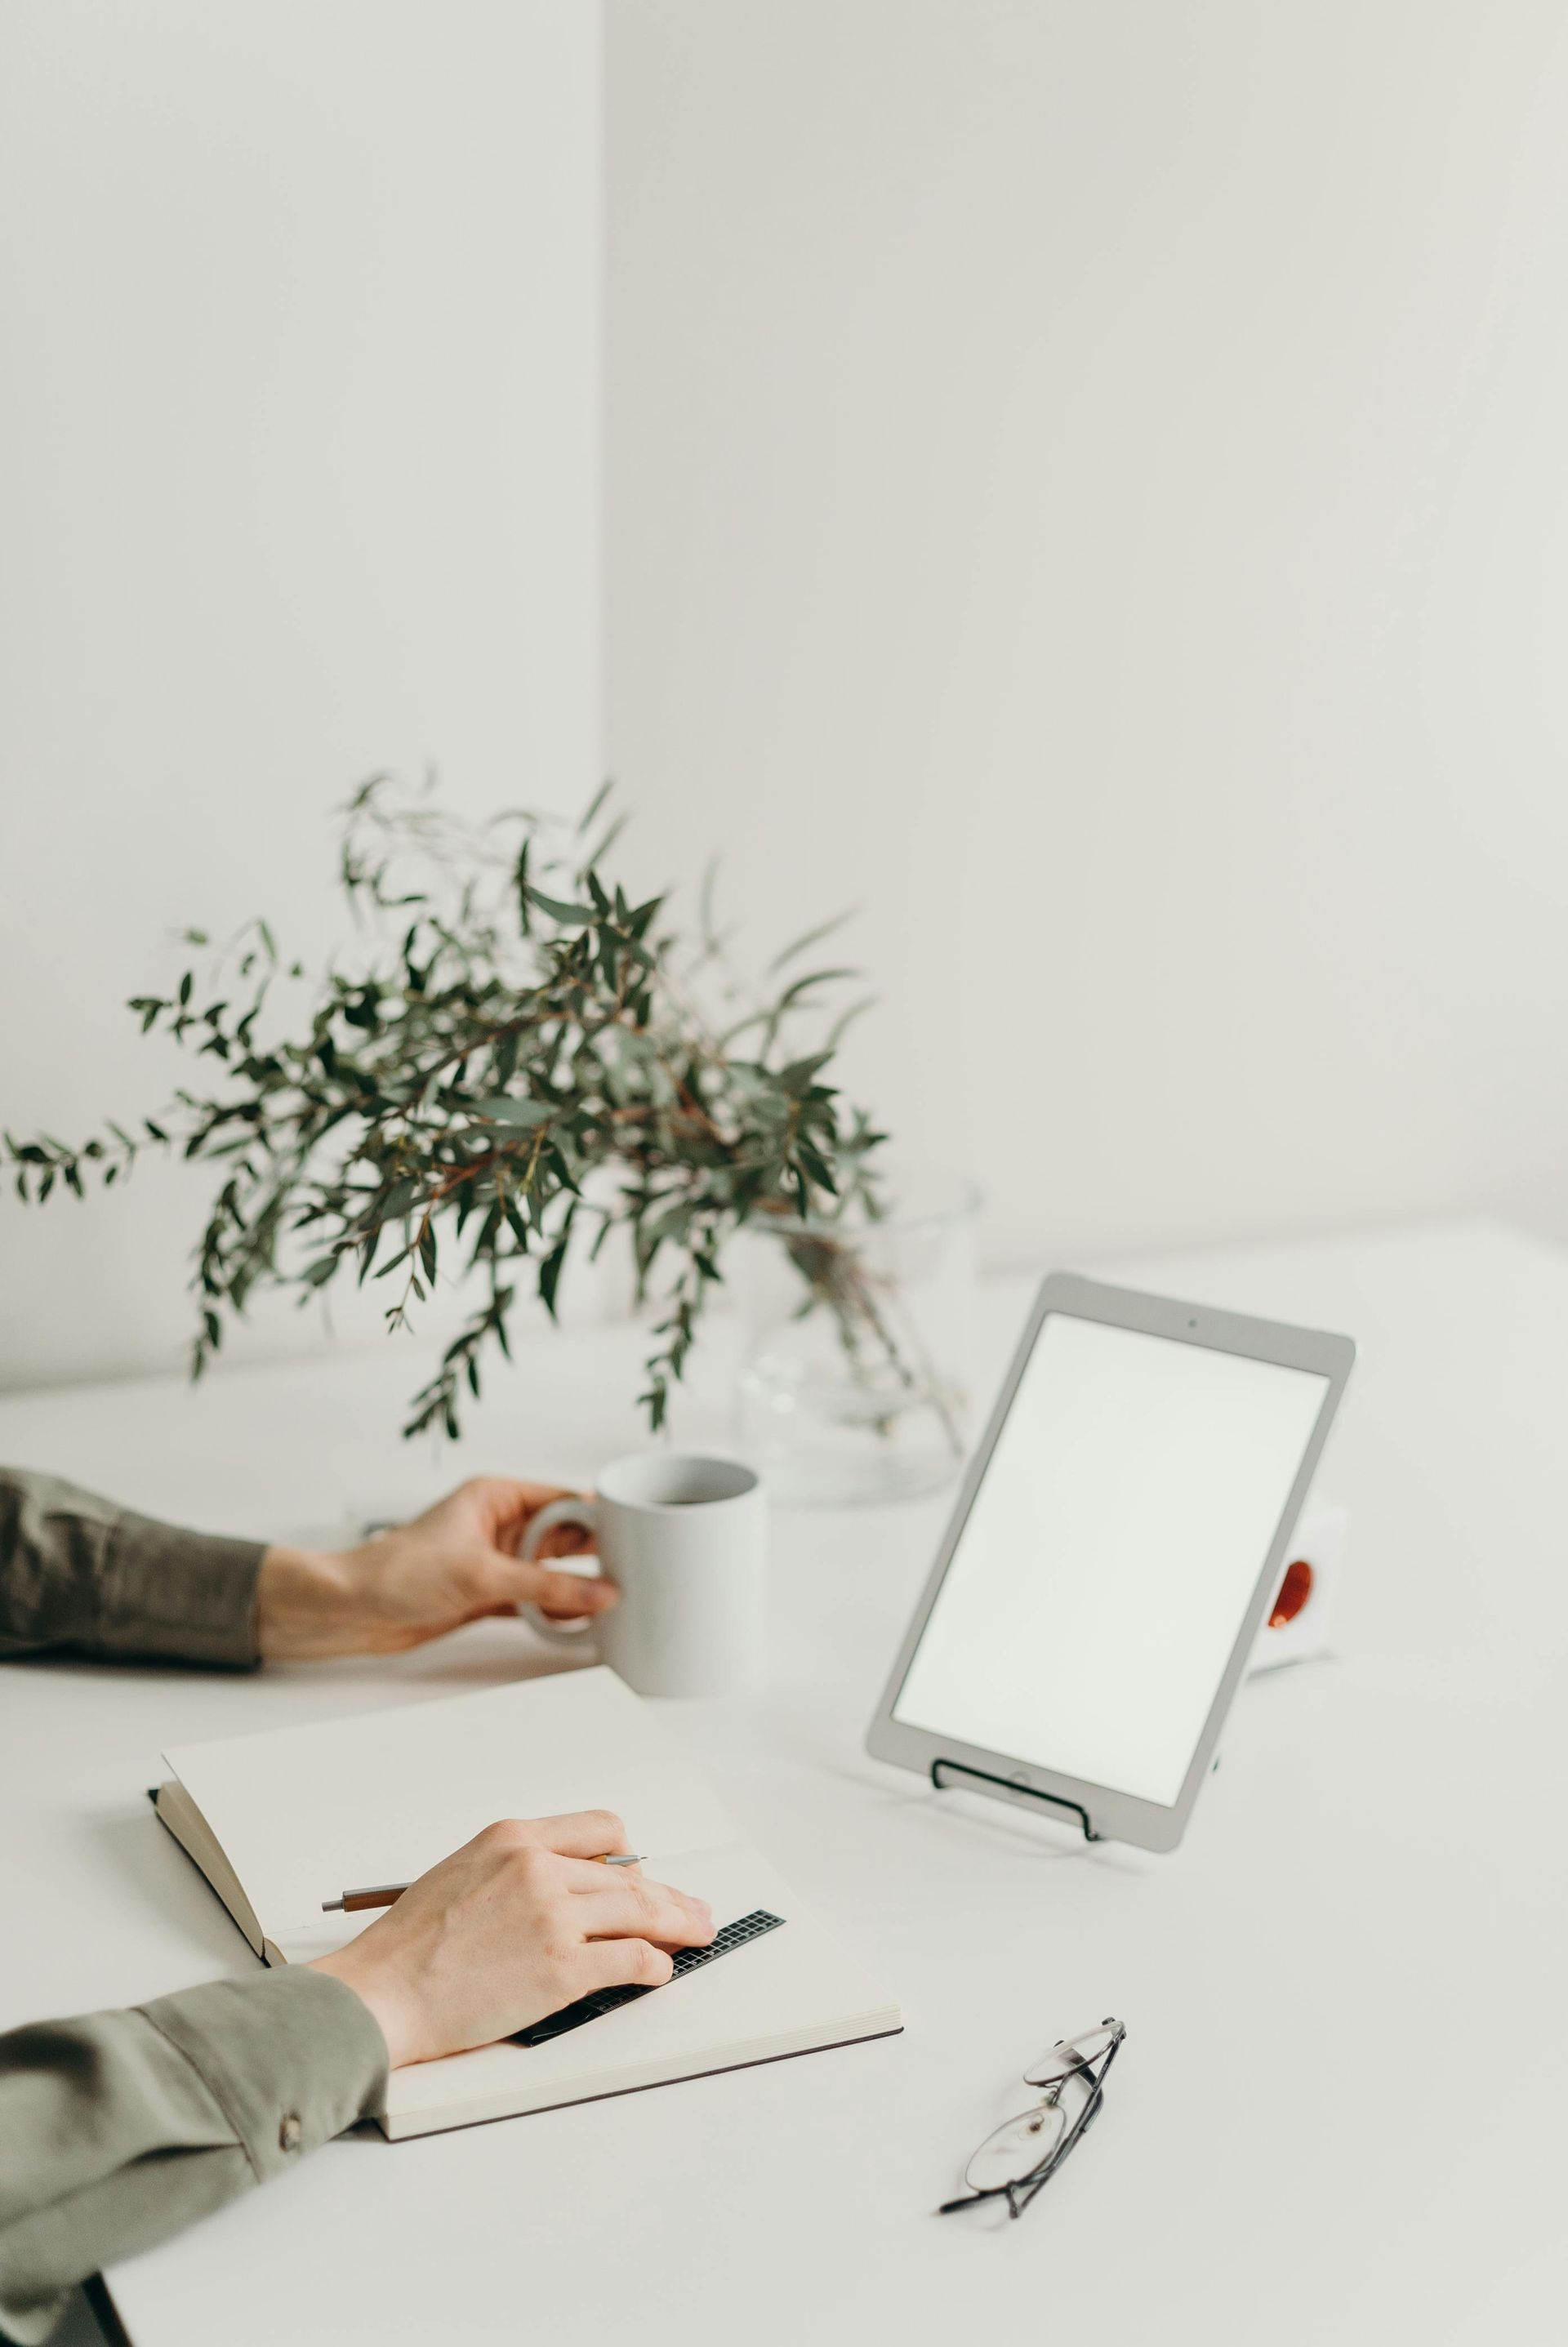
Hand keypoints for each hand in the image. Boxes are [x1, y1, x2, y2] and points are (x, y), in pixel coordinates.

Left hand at [255, 1476, 615, 1659]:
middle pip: (564, 1536)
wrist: (351, 1611)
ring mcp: (494, 1560)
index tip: (638, 1532)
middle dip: (597, 1554)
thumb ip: (546, 1587)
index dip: (601, 1516)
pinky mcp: (487, 1594)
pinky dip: (556, 1612)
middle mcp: (499, 1525)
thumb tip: (601, 1594)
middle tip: (640, 1571)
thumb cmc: (397, 1573)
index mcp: (496, 1497)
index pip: (563, 1500)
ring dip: (578, 1587)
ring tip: (620, 1600)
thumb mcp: (482, 1575)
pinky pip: (535, 1600)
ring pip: (552, 1571)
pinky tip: (583, 1623)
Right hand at [309, 1811, 712, 2066]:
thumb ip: (516, 1871)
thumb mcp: (462, 1872)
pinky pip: (631, 1959)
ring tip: (697, 1934)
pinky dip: (654, 1965)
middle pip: (629, 1876)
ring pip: (641, 1911)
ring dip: (677, 1925)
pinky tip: (659, 1970)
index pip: (599, 1830)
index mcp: (513, 1838)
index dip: (628, 1857)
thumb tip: (565, 1888)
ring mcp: (554, 1917)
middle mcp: (539, 1868)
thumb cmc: (409, 1946)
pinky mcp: (563, 1967)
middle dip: (669, 1896)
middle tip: (695, 1910)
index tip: (643, 1873)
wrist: (382, 1993)